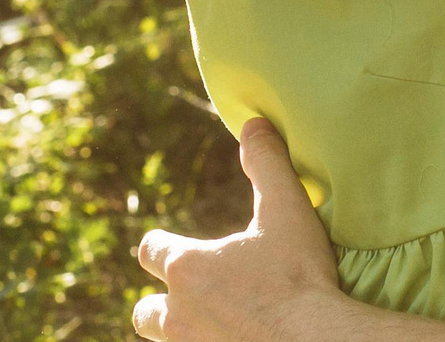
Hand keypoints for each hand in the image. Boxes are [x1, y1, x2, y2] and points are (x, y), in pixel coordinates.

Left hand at [134, 119, 350, 341]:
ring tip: (208, 325)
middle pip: (145, 311)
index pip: (151, 251)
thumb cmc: (300, 278)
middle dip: (160, 303)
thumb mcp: (288, 209)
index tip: (176, 248)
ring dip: (179, 332)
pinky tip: (232, 340)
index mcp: (188, 268)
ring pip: (163, 341)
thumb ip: (267, 163)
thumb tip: (255, 124)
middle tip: (191, 299)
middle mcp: (179, 314)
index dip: (163, 248)